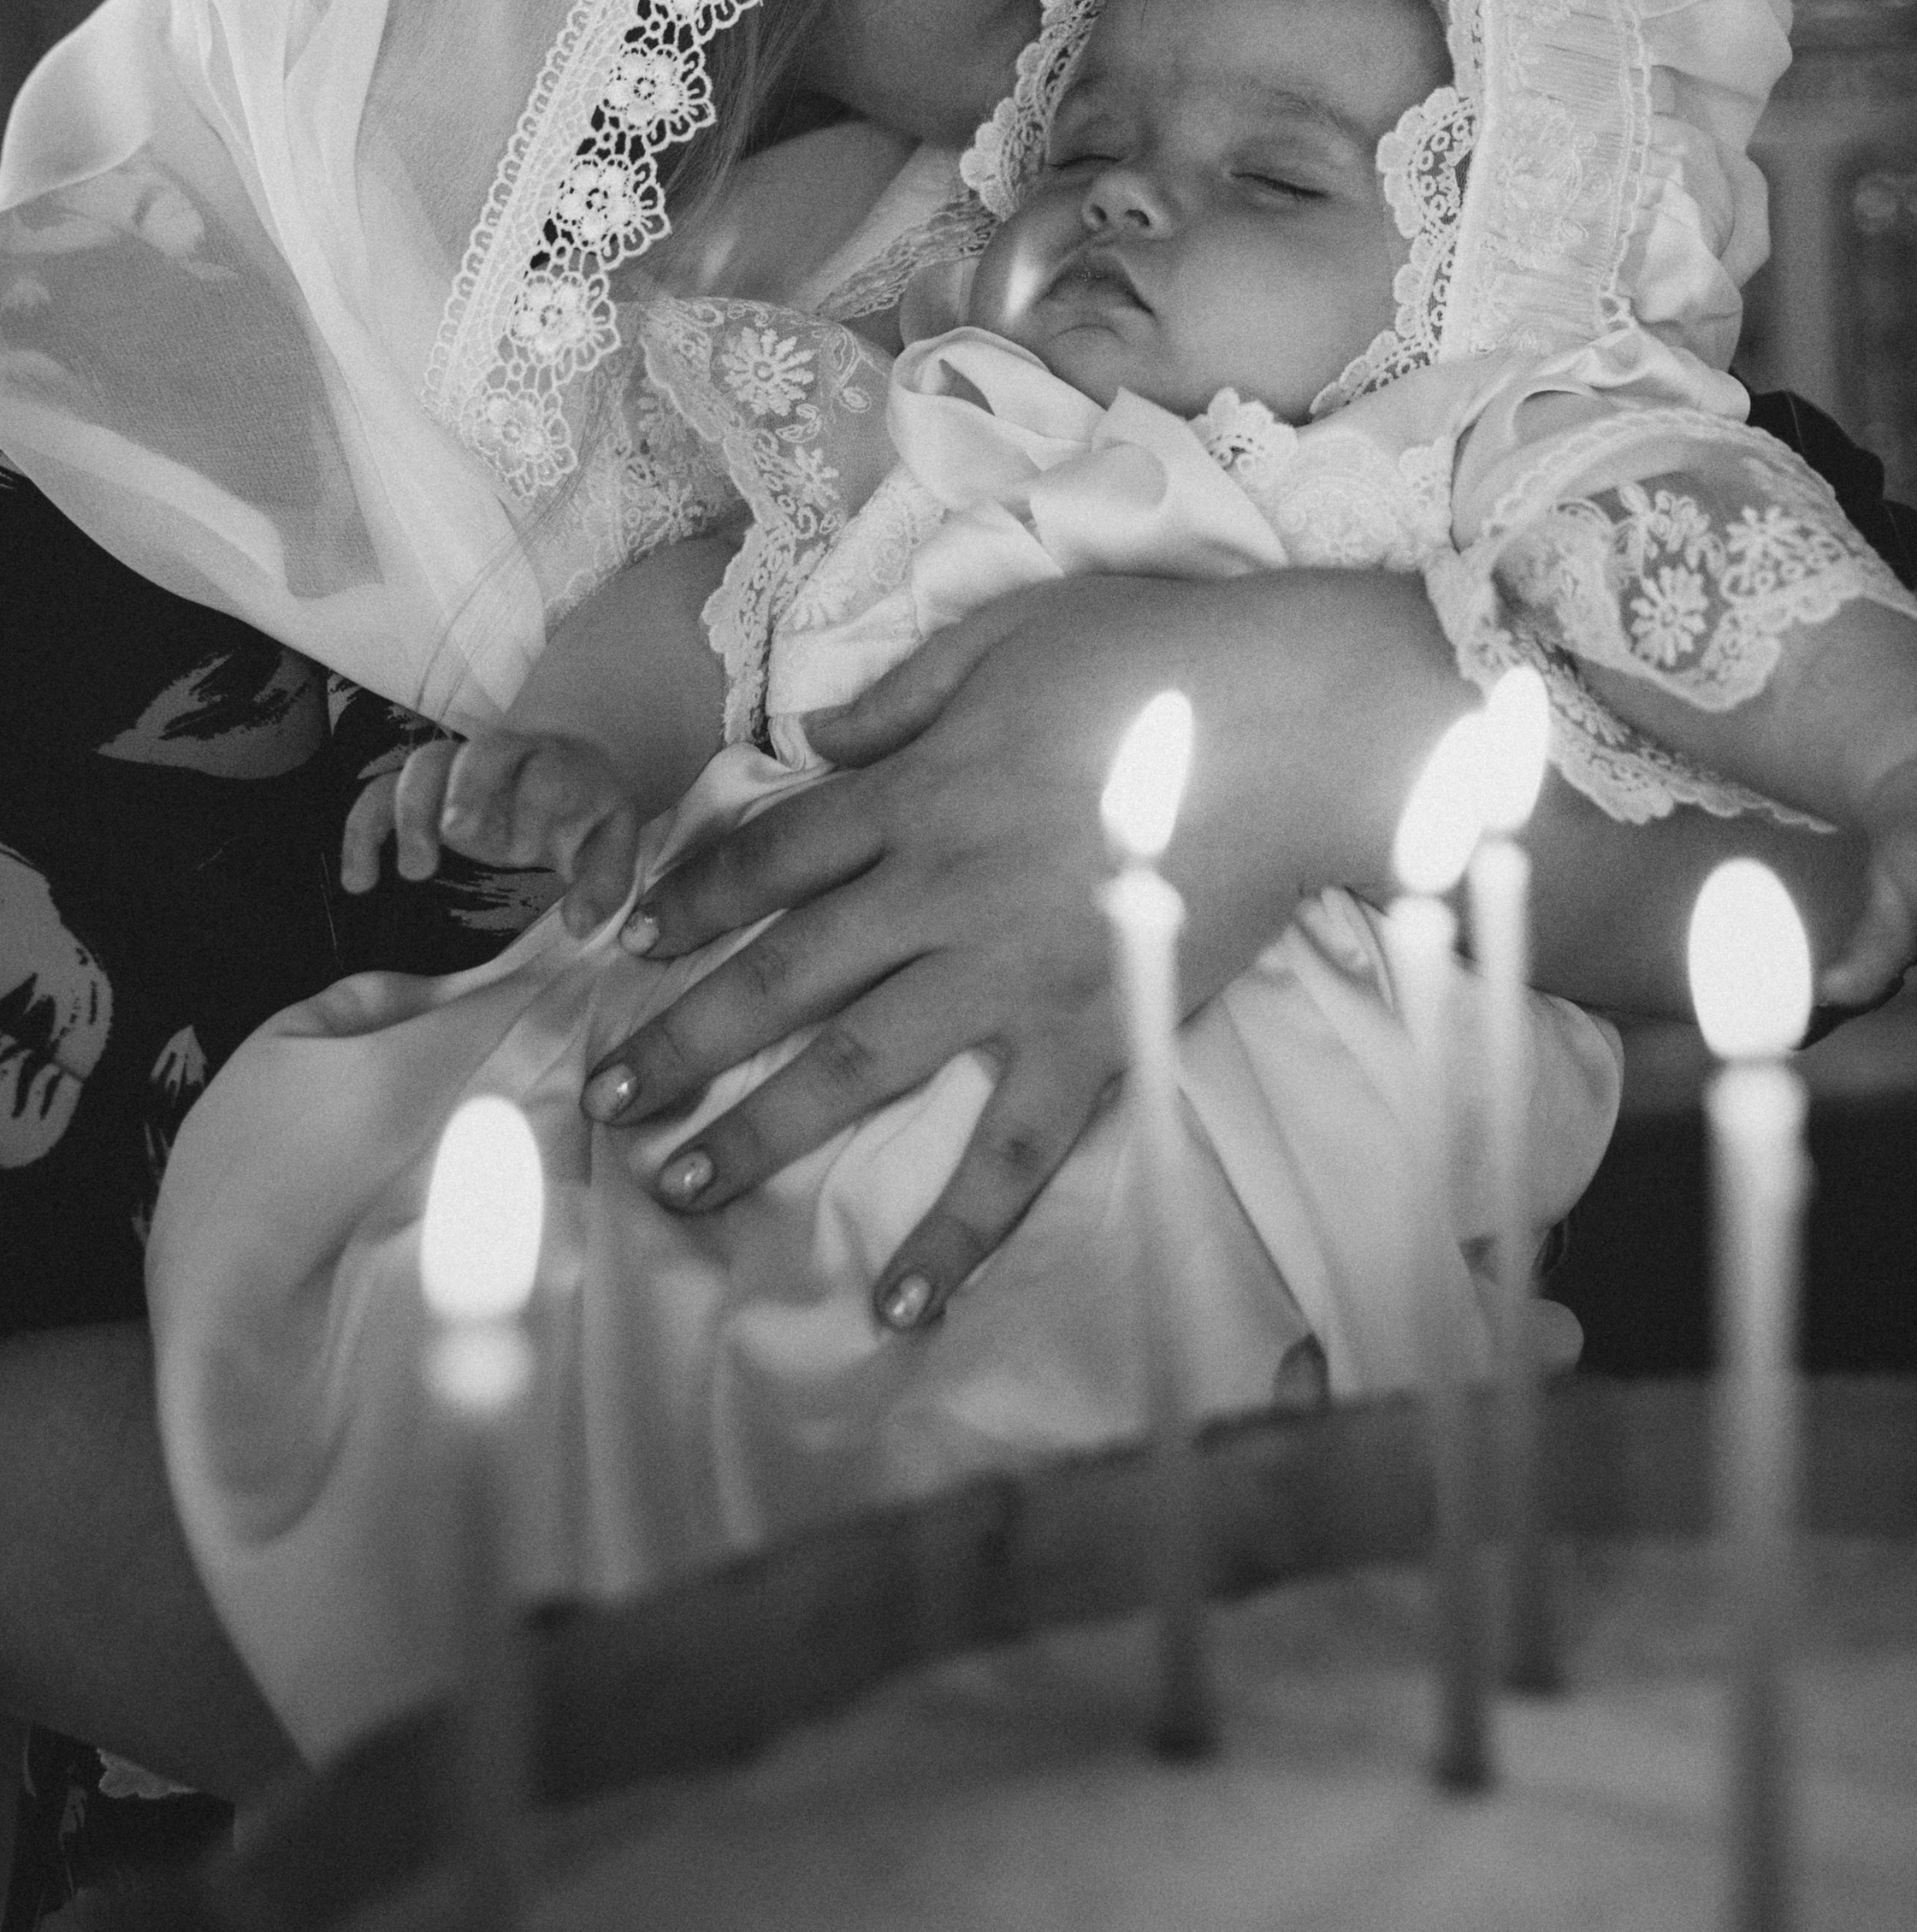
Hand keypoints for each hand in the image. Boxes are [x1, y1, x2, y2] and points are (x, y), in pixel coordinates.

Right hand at [339, 728, 642, 936]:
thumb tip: (578, 925)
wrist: (566, 768)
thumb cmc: (586, 813)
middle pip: (479, 753)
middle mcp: (507, 760)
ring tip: (416, 871)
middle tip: (459, 835)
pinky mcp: (425, 793)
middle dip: (467, 791)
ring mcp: (459, 773)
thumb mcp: (611, 846)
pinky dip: (362, 830)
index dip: (533, 806)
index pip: (545, 772)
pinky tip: (359, 882)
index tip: (524, 853)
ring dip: (411, 811)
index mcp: (560, 767)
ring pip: (423, 765)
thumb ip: (604, 883)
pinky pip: (380, 794)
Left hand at [581, 571, 1449, 1324]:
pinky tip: (901, 1298)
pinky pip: (1010, 1151)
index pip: (774, 855)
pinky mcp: (1089, 1038)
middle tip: (603, 1099)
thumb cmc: (1162, 658)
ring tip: (675, 1188)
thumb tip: (815, 735)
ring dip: (758, 1129)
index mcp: (916, 793)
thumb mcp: (1010, 632)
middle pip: (781, 973)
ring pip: (855, 1065)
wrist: (1298, 723)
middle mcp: (938, 892)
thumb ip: (904, 692)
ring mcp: (1008, 976)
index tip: (630, 941)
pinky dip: (954, 1227)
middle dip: (683, 1035)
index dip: (694, 895)